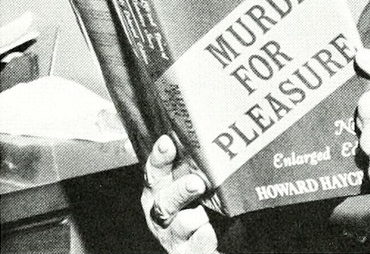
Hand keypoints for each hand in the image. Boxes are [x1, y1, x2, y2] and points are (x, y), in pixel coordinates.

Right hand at [141, 135, 218, 253]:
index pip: (155, 172)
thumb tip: (214, 127)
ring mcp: (174, 235)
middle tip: (196, 183)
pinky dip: (201, 239)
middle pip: (164, 201)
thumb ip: (198, 160)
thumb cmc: (201, 204)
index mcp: (161, 191)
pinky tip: (206, 232)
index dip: (159, 158)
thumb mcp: (196, 180)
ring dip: (191, 218)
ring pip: (179, 225)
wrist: (212, 239)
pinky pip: (194, 247)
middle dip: (179, 191)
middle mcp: (163, 214)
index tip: (167, 142)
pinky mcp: (188, 252)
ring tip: (203, 215)